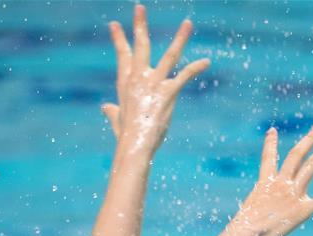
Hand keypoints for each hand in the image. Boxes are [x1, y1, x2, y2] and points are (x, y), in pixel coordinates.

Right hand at [102, 4, 208, 154]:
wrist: (134, 145)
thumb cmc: (126, 136)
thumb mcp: (118, 120)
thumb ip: (112, 111)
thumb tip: (105, 107)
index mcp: (126, 83)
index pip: (122, 55)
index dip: (119, 39)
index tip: (114, 25)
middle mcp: (139, 78)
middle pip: (140, 45)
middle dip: (140, 25)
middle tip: (139, 7)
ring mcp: (154, 83)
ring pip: (170, 55)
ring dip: (181, 38)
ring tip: (188, 23)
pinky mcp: (168, 93)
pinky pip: (185, 75)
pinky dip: (196, 68)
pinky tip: (207, 61)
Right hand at [227, 125, 312, 235]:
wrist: (245, 235)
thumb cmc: (241, 233)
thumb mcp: (245, 221)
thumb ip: (249, 221)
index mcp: (264, 184)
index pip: (268, 159)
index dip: (271, 145)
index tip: (273, 132)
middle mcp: (281, 184)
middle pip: (298, 155)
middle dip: (310, 140)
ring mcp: (293, 194)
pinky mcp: (304, 209)